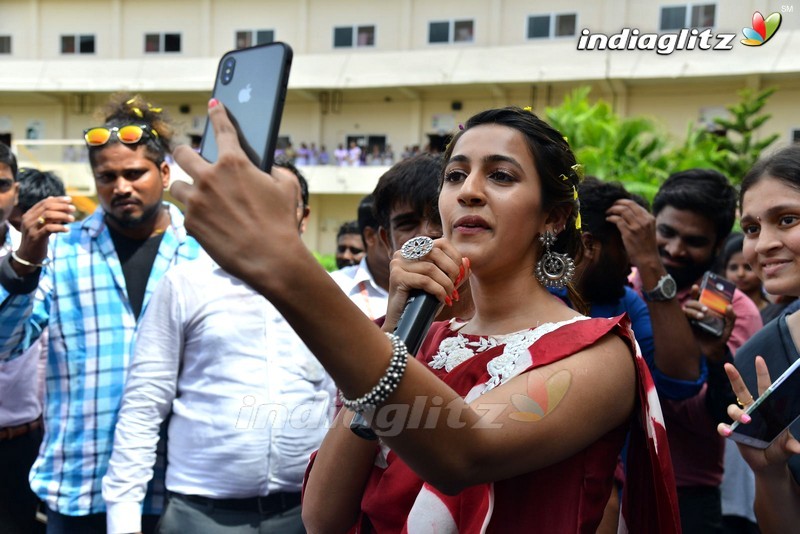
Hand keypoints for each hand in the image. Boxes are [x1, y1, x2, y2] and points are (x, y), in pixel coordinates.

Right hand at [12, 196, 74, 274]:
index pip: (44, 202)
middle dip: (62, 206)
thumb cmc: (37, 238)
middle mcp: (28, 219)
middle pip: (47, 207)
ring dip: (62, 215)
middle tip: (73, 209)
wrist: (27, 256)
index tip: (70, 200)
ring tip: (72, 219)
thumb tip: (52, 198)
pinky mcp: (36, 237)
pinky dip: (60, 227)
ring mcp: (31, 228)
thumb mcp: (40, 224)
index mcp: (29, 214)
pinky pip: (50, 228)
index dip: (58, 200)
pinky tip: (67, 230)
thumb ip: (45, 213)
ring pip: (48, 215)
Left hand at [172, 100, 306, 287]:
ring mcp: (196, 200)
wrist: (270, 258)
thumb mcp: (286, 188)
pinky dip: (194, 214)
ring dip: (185, 188)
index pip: (223, 129)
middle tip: (186, 154)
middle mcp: (210, 177)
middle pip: (182, 153)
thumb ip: (273, 171)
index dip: (218, 113)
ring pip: (176, 185)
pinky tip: (208, 221)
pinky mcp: (191, 222)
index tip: (214, 105)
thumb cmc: (282, 223)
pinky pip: (185, 212)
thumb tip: (266, 170)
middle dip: (182, 151)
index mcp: (235, 163)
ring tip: (196, 195)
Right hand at [382, 238, 469, 331]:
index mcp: (414, 251)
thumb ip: (454, 273)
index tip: (460, 275)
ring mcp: (398, 264)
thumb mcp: (442, 285)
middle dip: (451, 271)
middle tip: (455, 288)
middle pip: (435, 252)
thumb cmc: (422, 303)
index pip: (440, 243)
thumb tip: (467, 261)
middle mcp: (404, 253)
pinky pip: (424, 280)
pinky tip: (442, 300)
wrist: (403, 322)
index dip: (455, 257)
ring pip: (430, 268)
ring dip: (446, 284)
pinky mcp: (396, 277)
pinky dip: (437, 290)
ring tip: (449, 297)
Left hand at [604, 199, 659, 269]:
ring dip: (612, 209)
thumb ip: (641, 220)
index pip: (635, 204)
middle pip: (628, 204)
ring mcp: (637, 226)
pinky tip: (608, 220)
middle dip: (617, 203)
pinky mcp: (629, 233)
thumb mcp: (648, 230)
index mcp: (650, 218)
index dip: (624, 202)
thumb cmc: (646, 246)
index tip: (617, 204)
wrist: (648, 259)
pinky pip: (617, 220)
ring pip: (622, 210)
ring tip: (607, 212)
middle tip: (610, 206)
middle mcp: (644, 220)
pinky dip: (611, 218)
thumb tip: (628, 212)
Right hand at [683, 284, 735, 361]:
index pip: (697, 298)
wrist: (713, 353)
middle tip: (705, 310)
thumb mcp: (729, 327)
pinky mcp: (684, 327)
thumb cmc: (720, 338)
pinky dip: (688, 316)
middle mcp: (694, 313)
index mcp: (703, 310)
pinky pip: (682, 318)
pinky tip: (696, 319)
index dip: (695, 291)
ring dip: (693, 311)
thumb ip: (731, 317)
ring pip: (686, 309)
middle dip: (697, 303)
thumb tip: (729, 306)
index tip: (696, 287)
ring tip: (702, 317)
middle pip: (690, 302)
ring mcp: (688, 320)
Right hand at [717, 356, 799, 472]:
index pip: (764, 387)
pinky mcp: (733, 432)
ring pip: (733, 408)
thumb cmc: (779, 450)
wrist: (768, 465)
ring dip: (738, 413)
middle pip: (741, 391)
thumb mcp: (787, 447)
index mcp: (767, 409)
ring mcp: (741, 421)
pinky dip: (724, 428)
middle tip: (728, 366)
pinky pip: (723, 426)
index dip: (761, 373)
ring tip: (747, 421)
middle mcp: (752, 411)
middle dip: (735, 377)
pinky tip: (728, 432)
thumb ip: (791, 446)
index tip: (759, 359)